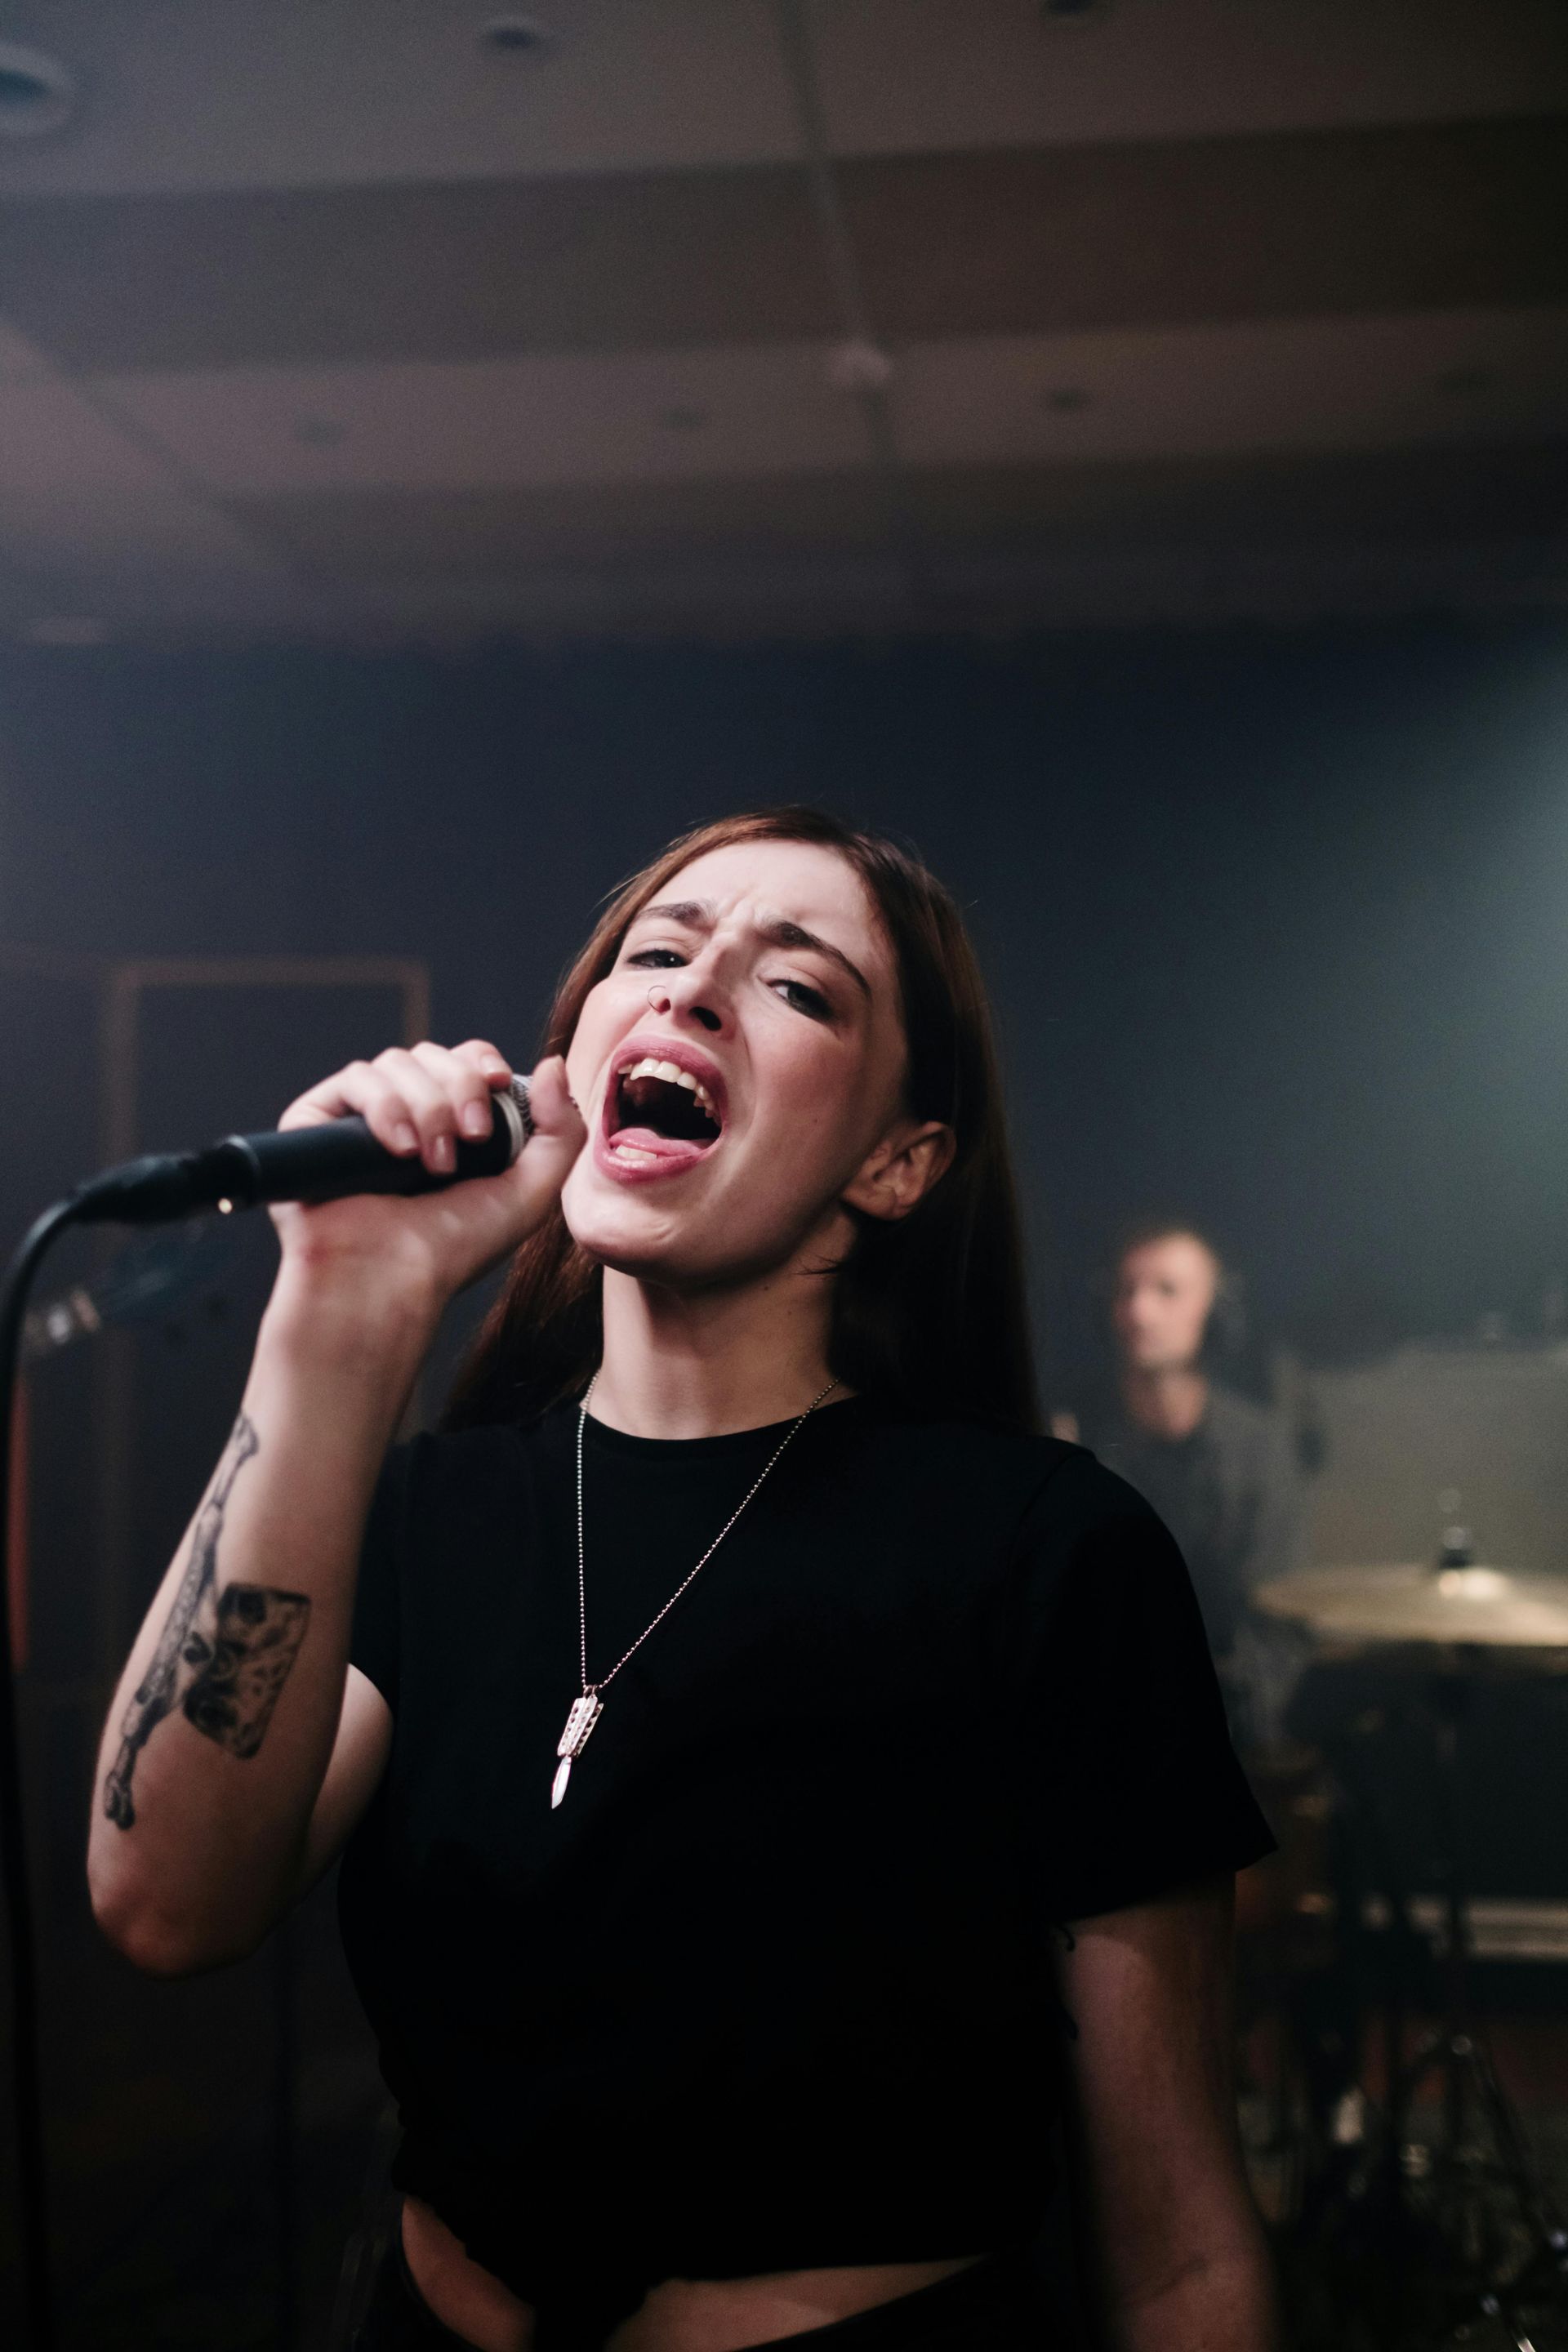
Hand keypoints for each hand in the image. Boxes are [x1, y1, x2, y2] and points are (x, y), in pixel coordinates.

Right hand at [268, 1041, 585, 1320]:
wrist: (391, 1281)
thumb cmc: (453, 1250)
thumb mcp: (531, 1194)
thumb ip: (561, 1132)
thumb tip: (552, 1064)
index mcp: (448, 1125)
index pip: (463, 1060)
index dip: (481, 1061)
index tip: (498, 1085)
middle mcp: (402, 1115)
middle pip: (434, 1054)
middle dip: (461, 1088)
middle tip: (471, 1140)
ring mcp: (358, 1118)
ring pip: (397, 1062)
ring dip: (428, 1107)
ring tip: (432, 1163)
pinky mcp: (316, 1121)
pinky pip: (355, 1078)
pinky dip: (385, 1104)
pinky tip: (398, 1148)